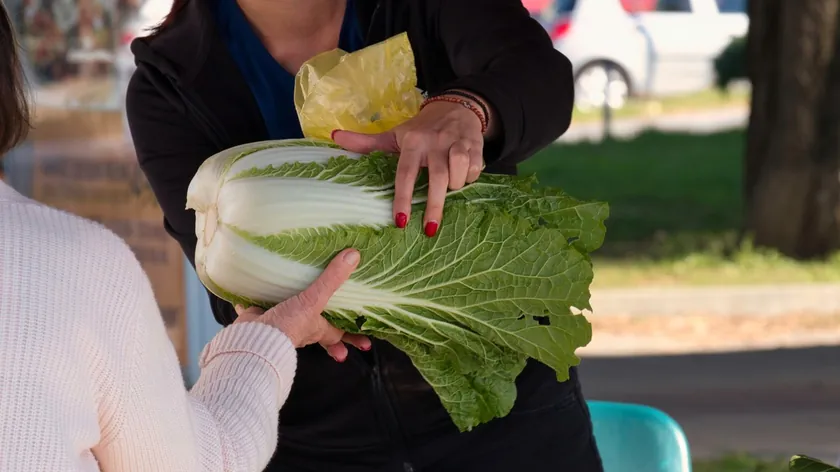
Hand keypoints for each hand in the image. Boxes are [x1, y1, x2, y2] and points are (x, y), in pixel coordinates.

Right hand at [234, 249, 370, 361]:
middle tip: (340, 342)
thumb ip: (331, 279)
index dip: (353, 338)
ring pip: (290, 321)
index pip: (340, 334)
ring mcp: (279, 326)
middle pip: (318, 332)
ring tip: (296, 303)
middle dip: (328, 337)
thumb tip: (353, 256)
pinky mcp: (258, 320)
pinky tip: (251, 295)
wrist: (254, 338)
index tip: (366, 344)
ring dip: (293, 315)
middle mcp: (300, 330)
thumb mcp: (314, 301)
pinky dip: (255, 304)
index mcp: (316, 329)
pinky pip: (259, 310)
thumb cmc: (288, 326)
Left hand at [332, 95, 489, 236]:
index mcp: (413, 142)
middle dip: (434, 206)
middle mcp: (435, 142)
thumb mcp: (395, 134)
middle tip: (429, 230)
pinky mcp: (475, 145)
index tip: (400, 222)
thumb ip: (367, 142)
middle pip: (436, 179)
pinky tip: (463, 177)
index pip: (406, 173)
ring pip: (458, 174)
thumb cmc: (421, 129)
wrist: (456, 107)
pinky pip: (475, 170)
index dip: (402, 198)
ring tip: (449, 190)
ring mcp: (456, 143)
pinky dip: (470, 178)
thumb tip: (335, 137)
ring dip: (454, 186)